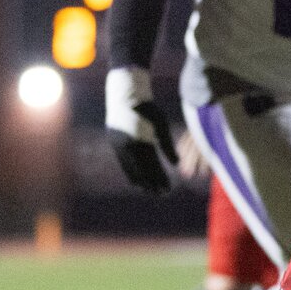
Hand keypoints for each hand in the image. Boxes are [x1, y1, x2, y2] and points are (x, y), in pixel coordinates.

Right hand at [104, 66, 176, 193]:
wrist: (125, 94)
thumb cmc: (148, 108)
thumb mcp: (160, 125)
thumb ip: (167, 145)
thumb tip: (177, 164)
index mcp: (141, 140)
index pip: (152, 165)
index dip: (160, 179)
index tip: (168, 189)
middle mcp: (127, 144)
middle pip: (141, 170)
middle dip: (151, 183)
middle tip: (160, 194)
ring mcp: (118, 144)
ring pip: (129, 168)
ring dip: (140, 180)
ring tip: (148, 191)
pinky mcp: (114, 143)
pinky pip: (122, 162)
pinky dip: (130, 172)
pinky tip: (136, 181)